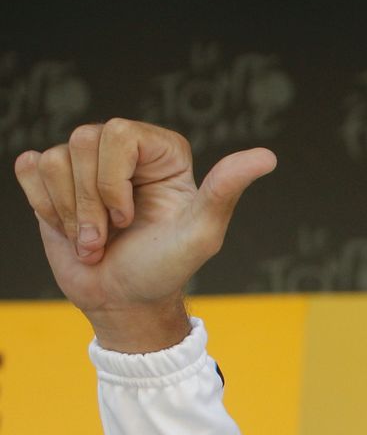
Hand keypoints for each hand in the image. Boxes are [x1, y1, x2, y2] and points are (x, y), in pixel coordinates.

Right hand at [14, 120, 275, 350]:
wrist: (124, 302)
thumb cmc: (166, 269)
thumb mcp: (202, 234)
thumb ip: (226, 190)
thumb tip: (267, 157)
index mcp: (161, 151)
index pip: (117, 132)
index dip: (114, 180)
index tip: (132, 217)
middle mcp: (123, 149)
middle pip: (81, 142)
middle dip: (92, 204)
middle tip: (113, 237)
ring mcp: (86, 164)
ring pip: (54, 159)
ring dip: (72, 214)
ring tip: (95, 241)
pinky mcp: (54, 180)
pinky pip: (31, 169)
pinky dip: (47, 208)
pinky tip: (71, 230)